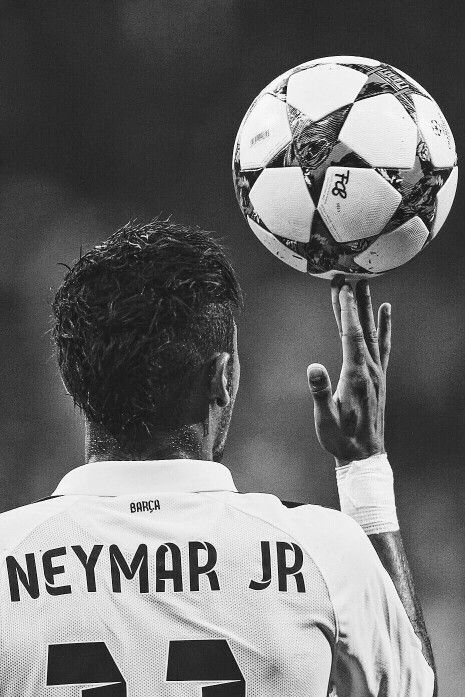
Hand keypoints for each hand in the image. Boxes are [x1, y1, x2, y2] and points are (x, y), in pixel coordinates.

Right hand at [307, 278, 390, 464]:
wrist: (364, 454)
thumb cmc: (341, 438)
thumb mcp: (326, 419)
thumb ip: (321, 393)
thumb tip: (313, 367)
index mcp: (356, 375)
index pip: (351, 335)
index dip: (346, 310)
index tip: (342, 287)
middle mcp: (370, 369)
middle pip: (363, 327)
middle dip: (355, 301)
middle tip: (349, 276)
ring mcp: (377, 371)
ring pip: (373, 332)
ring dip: (367, 307)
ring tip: (365, 285)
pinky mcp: (379, 376)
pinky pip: (384, 345)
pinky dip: (385, 326)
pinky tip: (386, 312)